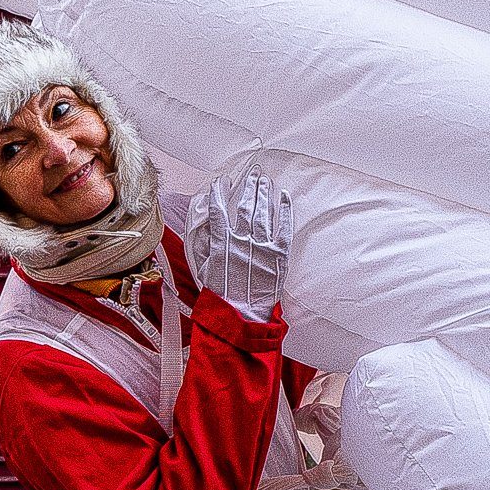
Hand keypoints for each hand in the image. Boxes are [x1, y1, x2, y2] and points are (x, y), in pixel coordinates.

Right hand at [186, 170, 291, 321]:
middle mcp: (242, 240)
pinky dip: (284, 210)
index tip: (221, 181)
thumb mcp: (205, 270)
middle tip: (252, 173)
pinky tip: (283, 196)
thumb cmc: (220, 296)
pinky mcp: (279, 254)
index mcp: (221, 243)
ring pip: (263, 212)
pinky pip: (284, 227)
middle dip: (248, 187)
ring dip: (263, 193)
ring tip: (264, 180)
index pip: (218, 211)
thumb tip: (204, 227)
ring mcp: (262, 246)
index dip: (219, 194)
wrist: (242, 316)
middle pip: (245, 206)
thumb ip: (205, 246)